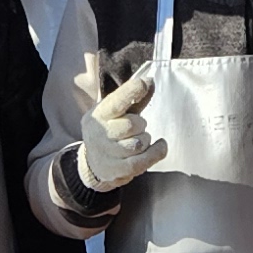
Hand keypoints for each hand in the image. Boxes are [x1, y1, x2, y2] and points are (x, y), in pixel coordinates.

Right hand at [71, 60, 165, 192]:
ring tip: (139, 139)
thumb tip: (150, 81)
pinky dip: (155, 153)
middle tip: (137, 127)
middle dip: (140, 124)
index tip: (143, 83)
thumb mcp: (117, 113)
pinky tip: (160, 146)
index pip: (115, 102)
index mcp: (98, 114)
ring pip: (138, 144)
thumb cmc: (110, 131)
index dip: (130, 92)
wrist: (92, 164)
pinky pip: (141, 161)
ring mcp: (106, 154)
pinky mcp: (116, 170)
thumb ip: (134, 98)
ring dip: (145, 140)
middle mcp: (99, 134)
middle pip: (130, 125)